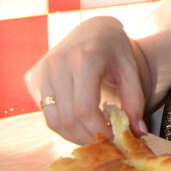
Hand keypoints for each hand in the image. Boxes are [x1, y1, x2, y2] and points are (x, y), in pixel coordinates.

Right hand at [24, 16, 149, 143]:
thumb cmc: (115, 50)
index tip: (113, 138)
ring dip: (72, 135)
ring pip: (53, 119)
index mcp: (86, 59)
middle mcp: (58, 63)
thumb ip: (135, 101)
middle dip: (87, 136)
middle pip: (68, 118)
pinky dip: (61, 123)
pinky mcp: (32, 77)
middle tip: (103, 141)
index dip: (99, 130)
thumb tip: (138, 133)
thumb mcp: (130, 71)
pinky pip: (45, 111)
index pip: (85, 109)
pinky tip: (78, 120)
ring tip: (92, 134)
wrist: (93, 28)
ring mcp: (41, 70)